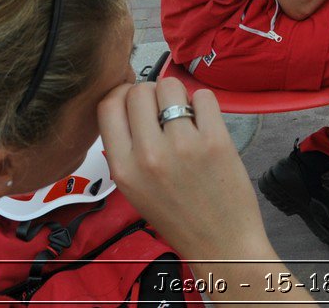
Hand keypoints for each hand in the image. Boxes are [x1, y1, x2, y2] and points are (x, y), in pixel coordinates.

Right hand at [97, 78, 272, 261]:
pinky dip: (204, 102)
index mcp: (123, 168)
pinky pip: (203, 96)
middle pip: (138, 90)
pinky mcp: (215, 141)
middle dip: (151, 93)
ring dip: (178, 94)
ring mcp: (182, 146)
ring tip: (186, 116)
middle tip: (164, 111)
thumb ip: (128, 148)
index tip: (134, 101)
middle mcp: (148, 155)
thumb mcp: (135, 188)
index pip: (108, 106)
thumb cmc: (177, 215)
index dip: (121, 95)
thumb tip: (130, 103)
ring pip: (170, 86)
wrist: (219, 243)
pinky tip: (205, 121)